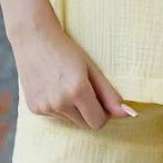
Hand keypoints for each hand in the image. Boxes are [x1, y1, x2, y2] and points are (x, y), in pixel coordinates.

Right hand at [9, 15, 136, 129]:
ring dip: (73, 109)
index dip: (103, 112)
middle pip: (85, 125)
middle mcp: (60, 103)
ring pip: (70, 121)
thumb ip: (110, 94)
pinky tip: (53, 87)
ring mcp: (45, 107)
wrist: (33, 37)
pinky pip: (55, 117)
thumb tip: (129, 115)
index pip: (99, 122)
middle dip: (89, 112)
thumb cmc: (66, 49)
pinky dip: (58, 106)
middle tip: (84, 89)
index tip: (100, 97)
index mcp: (77, 91)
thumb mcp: (91, 68)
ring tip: (65, 84)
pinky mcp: (34, 109)